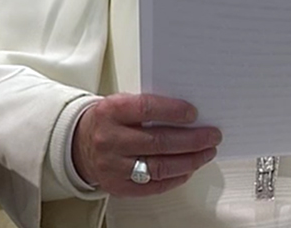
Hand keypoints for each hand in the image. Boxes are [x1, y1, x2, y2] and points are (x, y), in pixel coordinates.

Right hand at [71, 93, 221, 196]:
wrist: (78, 144)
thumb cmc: (108, 120)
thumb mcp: (121, 103)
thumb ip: (149, 106)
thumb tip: (189, 114)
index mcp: (111, 112)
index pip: (146, 109)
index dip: (173, 111)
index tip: (194, 113)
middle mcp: (110, 139)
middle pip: (158, 142)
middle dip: (192, 140)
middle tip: (212, 136)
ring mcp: (113, 166)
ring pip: (159, 167)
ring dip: (189, 160)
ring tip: (206, 153)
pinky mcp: (117, 186)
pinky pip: (152, 186)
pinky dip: (175, 178)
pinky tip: (189, 169)